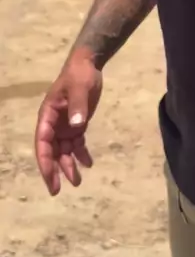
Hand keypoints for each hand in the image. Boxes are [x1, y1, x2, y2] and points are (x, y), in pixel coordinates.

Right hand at [35, 60, 102, 195]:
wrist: (88, 65)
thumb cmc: (80, 76)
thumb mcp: (79, 89)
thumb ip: (78, 107)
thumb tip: (77, 126)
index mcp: (48, 116)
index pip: (43, 143)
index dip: (45, 162)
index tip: (50, 178)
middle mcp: (53, 123)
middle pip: (52, 151)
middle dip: (54, 171)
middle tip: (58, 191)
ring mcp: (64, 125)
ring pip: (64, 150)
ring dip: (69, 165)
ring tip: (78, 183)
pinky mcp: (76, 124)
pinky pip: (77, 143)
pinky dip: (81, 154)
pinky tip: (89, 163)